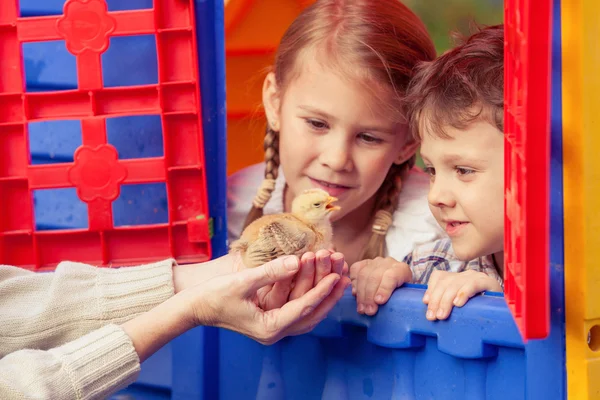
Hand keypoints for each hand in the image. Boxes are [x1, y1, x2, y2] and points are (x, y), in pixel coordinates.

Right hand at [180, 255, 349, 343]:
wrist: (195, 307)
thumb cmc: (214, 295)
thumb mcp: (242, 281)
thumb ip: (271, 272)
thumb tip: (298, 260)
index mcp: (269, 328)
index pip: (304, 308)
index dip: (322, 290)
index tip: (337, 274)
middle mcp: (275, 332)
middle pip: (312, 314)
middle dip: (329, 294)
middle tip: (345, 274)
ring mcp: (274, 327)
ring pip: (308, 313)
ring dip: (323, 294)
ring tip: (339, 275)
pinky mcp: (272, 319)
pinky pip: (298, 308)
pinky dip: (311, 295)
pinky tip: (321, 281)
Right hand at [349, 257, 411, 315]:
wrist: (398, 283)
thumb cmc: (402, 294)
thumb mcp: (406, 297)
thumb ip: (401, 300)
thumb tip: (393, 310)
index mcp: (402, 269)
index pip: (391, 276)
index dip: (384, 289)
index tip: (379, 302)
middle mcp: (388, 263)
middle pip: (374, 277)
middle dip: (370, 296)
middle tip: (369, 311)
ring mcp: (375, 262)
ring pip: (363, 274)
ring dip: (361, 294)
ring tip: (362, 309)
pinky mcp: (364, 263)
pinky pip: (355, 269)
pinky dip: (353, 283)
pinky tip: (355, 295)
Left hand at [423, 270, 502, 320]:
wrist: (506, 311)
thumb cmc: (479, 310)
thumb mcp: (460, 306)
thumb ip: (446, 302)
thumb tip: (427, 304)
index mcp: (457, 278)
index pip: (439, 276)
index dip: (430, 288)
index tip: (425, 302)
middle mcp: (466, 274)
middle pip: (445, 282)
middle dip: (436, 300)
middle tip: (432, 316)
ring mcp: (477, 277)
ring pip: (456, 284)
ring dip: (446, 300)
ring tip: (442, 315)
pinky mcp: (489, 282)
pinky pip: (474, 284)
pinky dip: (464, 293)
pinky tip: (459, 304)